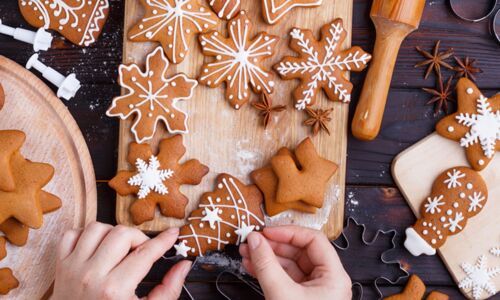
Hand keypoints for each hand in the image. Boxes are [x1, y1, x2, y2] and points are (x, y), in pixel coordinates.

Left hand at [52, 222, 190, 299]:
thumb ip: (168, 290)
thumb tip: (184, 265)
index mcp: (115, 290)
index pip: (146, 253)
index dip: (164, 240)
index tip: (173, 233)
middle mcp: (92, 275)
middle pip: (122, 233)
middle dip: (138, 238)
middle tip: (142, 250)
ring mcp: (73, 268)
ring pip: (96, 228)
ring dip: (112, 233)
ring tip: (119, 248)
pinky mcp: (60, 265)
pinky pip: (71, 234)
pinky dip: (85, 235)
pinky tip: (97, 247)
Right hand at [239, 226, 351, 299]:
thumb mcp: (281, 294)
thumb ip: (266, 265)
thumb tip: (254, 240)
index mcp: (334, 276)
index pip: (313, 241)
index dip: (288, 233)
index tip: (265, 232)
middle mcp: (326, 281)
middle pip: (300, 251)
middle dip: (273, 245)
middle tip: (251, 241)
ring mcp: (313, 291)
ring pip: (290, 265)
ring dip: (268, 258)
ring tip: (246, 253)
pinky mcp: (301, 299)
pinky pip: (285, 278)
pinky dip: (268, 271)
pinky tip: (251, 266)